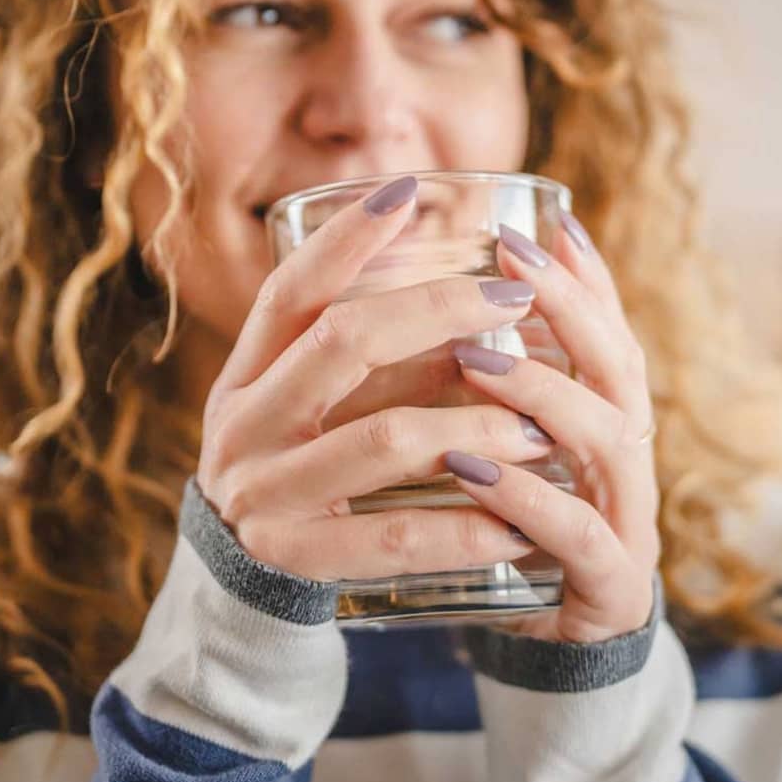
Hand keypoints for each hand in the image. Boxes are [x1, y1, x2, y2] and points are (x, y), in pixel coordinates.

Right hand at [196, 176, 548, 581]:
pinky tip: (520, 520)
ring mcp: (265, 494)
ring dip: (475, 426)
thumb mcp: (300, 408)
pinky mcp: (296, 559)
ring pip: (383, 439)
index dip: (345, 239)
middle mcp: (244, 426)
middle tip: (513, 297)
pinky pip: (395, 536)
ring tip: (540, 424)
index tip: (408, 192)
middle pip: (341, 343)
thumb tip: (470, 281)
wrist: (241, 590)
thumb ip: (357, 355)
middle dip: (436, 310)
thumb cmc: (298, 472)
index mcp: (244, 378)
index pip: (289, 293)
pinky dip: (464, 528)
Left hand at [440, 215, 660, 643]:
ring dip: (545, 394)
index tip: (546, 221)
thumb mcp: (502, 452)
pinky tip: (475, 469)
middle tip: (509, 262)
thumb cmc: (517, 537)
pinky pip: (578, 535)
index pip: (608, 331)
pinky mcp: (610, 587)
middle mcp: (628, 461)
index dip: (586, 277)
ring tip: (479, 360)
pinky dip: (528, 497)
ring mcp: (628, 523)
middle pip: (622, 368)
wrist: (554, 658)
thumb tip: (424, 305)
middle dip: (571, 307)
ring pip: (611, 441)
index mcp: (606, 423)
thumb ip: (484, 391)